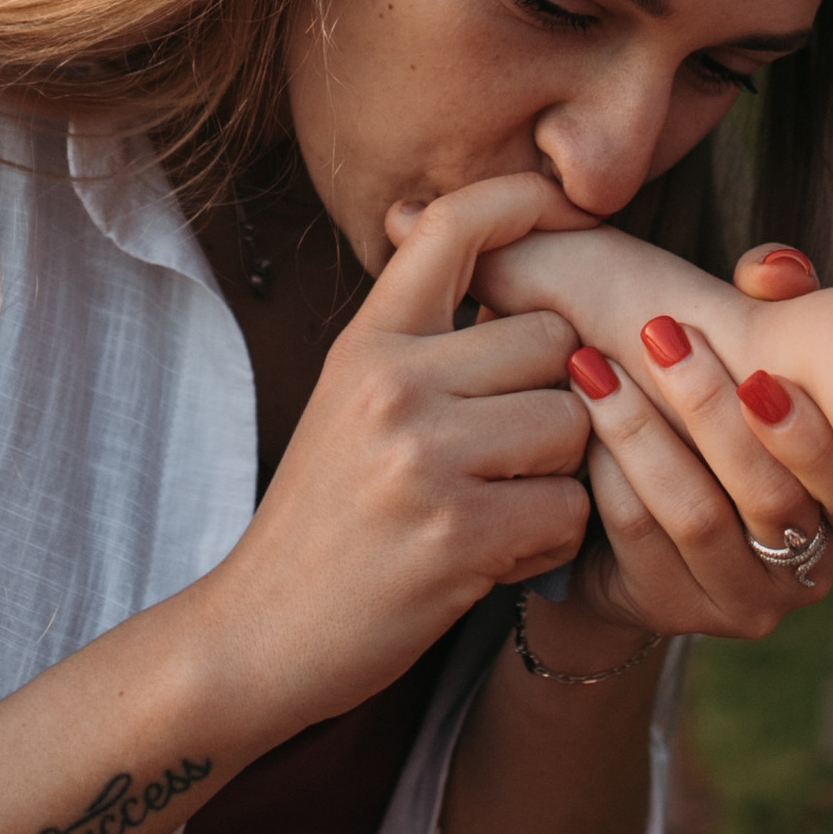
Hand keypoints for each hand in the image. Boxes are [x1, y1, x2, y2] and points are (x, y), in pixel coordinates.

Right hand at [218, 173, 592, 722]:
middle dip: (553, 395)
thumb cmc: (327, 516)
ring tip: (498, 506)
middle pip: (554, 341)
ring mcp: (423, 458)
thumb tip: (505, 247)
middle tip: (504, 451)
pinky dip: (548, 541)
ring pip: (572, 424)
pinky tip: (496, 555)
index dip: (523, 200)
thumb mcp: (351, 398)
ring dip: (557, 475)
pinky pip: (568, 509)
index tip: (565, 206)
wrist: (260, 633)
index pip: (453, 228)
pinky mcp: (456, 535)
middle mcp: (392, 384)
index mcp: (367, 342)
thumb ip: (422, 334)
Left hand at [467, 223, 832, 642]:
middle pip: (767, 497)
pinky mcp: (673, 611)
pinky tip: (581, 421)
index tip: (758, 373)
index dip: (808, 434)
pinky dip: (610, 474)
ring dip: (642, 432)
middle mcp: (811, 569)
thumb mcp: (757, 352)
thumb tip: (775, 268)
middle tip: (660, 334)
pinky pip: (638, 541)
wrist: (649, 507)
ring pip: (696, 517)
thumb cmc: (723, 410)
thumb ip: (777, 307)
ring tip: (593, 365)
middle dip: (708, 409)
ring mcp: (743, 601)